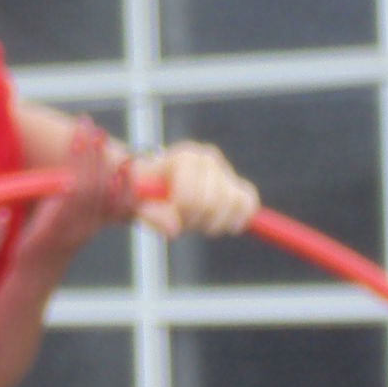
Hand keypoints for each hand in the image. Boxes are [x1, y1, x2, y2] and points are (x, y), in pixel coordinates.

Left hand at [10, 118, 117, 270]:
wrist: (32, 275)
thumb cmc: (49, 241)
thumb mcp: (69, 219)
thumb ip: (78, 199)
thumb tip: (77, 171)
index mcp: (96, 222)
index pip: (123, 202)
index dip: (128, 181)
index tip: (127, 158)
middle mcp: (89, 226)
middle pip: (102, 187)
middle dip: (99, 155)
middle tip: (95, 129)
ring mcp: (72, 230)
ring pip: (86, 191)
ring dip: (83, 159)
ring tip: (79, 135)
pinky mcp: (52, 233)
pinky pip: (64, 207)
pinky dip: (69, 188)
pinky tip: (67, 174)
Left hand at [129, 140, 258, 238]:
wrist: (156, 185)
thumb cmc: (146, 194)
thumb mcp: (139, 204)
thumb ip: (151, 214)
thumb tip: (173, 228)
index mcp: (183, 158)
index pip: (190, 197)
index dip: (180, 214)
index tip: (169, 213)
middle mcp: (208, 159)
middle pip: (212, 204)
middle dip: (196, 221)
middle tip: (183, 220)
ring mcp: (225, 170)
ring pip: (234, 204)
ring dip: (215, 223)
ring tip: (199, 221)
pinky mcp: (238, 184)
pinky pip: (248, 203)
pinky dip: (239, 218)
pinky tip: (226, 226)